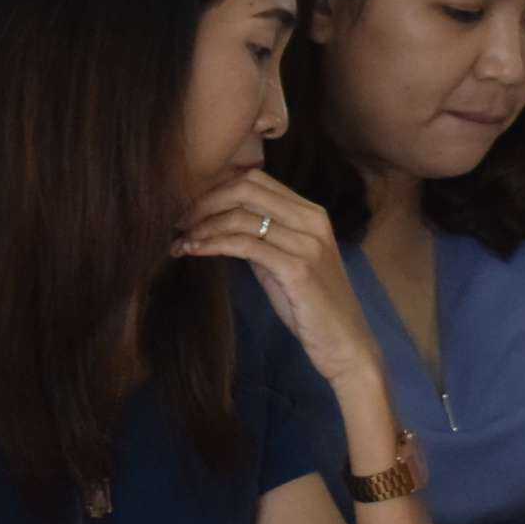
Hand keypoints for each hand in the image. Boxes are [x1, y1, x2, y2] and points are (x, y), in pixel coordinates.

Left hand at [175, 172, 380, 394]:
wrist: (346, 343)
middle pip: (245, 189)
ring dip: (202, 226)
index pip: (255, 180)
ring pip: (241, 217)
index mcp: (311, 212)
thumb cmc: (312, 306)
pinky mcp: (298, 269)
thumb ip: (262, 238)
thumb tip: (220, 224)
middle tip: (178, 222)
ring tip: (180, 241)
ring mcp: (307, 244)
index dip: (215, 188)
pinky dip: (212, 245)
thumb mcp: (286, 263)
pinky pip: (244, 245)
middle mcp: (312, 220)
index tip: (190, 208)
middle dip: (204, 201)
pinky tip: (193, 252)